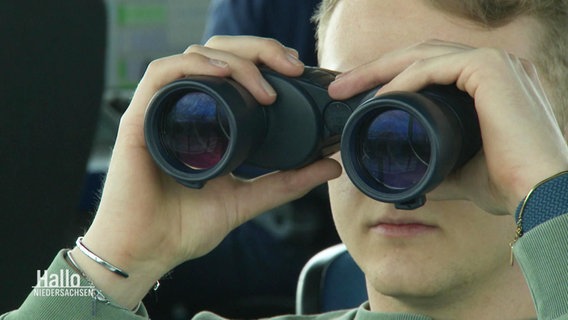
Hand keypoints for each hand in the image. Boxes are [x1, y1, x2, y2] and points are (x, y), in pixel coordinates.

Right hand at [72, 36, 341, 307]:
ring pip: (195, 57)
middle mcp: (183, 108)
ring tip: (264, 85)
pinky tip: (222, 75)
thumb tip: (330, 166)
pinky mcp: (139, 120)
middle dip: (258, 50)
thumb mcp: (247, 199)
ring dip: (234, 60)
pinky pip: (162, 75)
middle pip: (217, 53)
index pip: (232, 69)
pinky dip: (194, 67)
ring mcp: (161, 111)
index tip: (295, 69)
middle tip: (289, 66)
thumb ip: (287, 182)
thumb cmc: (184, 227)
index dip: (264, 59)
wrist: (146, 253)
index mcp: (205, 119)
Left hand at [328, 39, 567, 214]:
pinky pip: (434, 67)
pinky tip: (379, 96)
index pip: (429, 68)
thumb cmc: (506, 182)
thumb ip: (432, 160)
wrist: (539, 195)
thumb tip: (403, 171)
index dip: (390, 78)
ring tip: (348, 89)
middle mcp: (493, 66)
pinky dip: (403, 80)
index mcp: (487, 84)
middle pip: (420, 56)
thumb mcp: (457, 167)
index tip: (356, 97)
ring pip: (422, 55)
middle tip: (342, 88)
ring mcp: (495, 63)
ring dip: (380, 70)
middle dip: (375, 69)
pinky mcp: (491, 69)